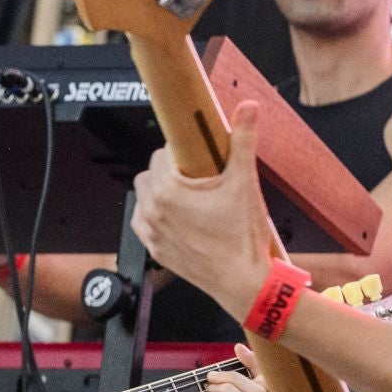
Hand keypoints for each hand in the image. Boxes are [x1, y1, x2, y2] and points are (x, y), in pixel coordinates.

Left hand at [131, 100, 273, 316]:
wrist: (244, 282)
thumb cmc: (242, 238)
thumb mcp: (245, 182)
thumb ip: (243, 140)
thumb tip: (248, 109)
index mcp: (169, 190)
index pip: (165, 151)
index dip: (185, 149)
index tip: (199, 153)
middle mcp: (154, 209)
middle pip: (152, 170)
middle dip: (173, 168)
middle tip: (200, 174)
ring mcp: (152, 231)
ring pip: (144, 195)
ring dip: (161, 189)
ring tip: (189, 194)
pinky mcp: (155, 249)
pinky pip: (143, 221)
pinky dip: (155, 214)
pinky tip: (177, 214)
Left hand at [193, 345, 283, 391]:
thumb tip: (232, 383)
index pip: (276, 389)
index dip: (260, 366)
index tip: (241, 351)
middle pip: (269, 385)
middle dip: (247, 366)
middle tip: (222, 363)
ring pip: (256, 391)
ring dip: (230, 379)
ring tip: (211, 381)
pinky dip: (227, 391)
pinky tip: (213, 391)